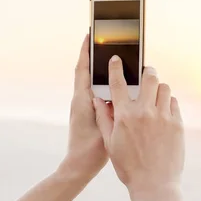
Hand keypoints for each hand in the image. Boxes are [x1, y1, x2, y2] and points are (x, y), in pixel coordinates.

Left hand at [60, 35, 108, 177]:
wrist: (80, 166)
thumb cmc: (90, 148)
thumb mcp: (102, 125)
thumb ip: (107, 107)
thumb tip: (116, 89)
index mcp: (82, 99)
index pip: (82, 68)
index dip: (85, 50)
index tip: (89, 34)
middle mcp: (82, 100)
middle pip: (88, 72)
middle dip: (95, 55)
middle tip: (105, 39)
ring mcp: (86, 107)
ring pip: (94, 82)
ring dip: (101, 69)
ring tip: (114, 56)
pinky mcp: (92, 114)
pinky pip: (99, 93)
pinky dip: (107, 84)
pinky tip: (120, 82)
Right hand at [92, 56, 183, 193]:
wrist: (154, 185)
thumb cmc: (129, 167)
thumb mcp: (110, 143)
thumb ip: (104, 119)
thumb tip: (98, 100)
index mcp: (124, 116)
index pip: (118, 83)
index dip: (116, 68)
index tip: (116, 59)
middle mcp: (144, 112)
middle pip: (148, 77)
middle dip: (146, 71)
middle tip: (144, 73)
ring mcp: (163, 117)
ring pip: (164, 88)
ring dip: (158, 88)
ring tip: (154, 96)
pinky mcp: (177, 124)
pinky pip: (174, 103)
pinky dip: (168, 103)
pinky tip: (163, 111)